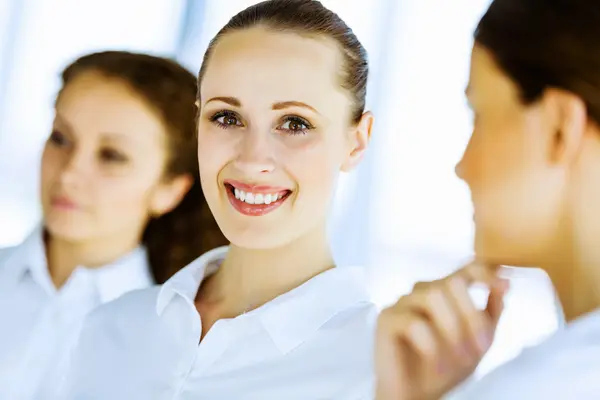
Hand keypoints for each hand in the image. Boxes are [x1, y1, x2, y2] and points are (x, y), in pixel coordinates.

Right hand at [374, 262, 509, 399]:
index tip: (503, 284)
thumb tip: (505, 284)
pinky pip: (414, 322)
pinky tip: (434, 360)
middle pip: (452, 282)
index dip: (485, 271)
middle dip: (472, 316)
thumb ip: (491, 313)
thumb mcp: (479, 342)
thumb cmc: (444, 367)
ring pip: (433, 296)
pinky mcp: (386, 319)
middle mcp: (423, 291)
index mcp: (446, 293)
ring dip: (452, 329)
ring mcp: (404, 303)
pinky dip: (431, 344)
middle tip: (481, 347)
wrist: (416, 396)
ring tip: (459, 357)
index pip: (466, 269)